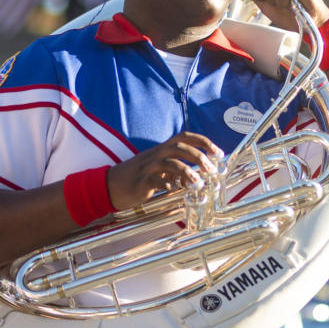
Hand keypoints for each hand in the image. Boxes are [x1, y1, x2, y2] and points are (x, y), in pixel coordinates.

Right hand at [107, 132, 222, 207]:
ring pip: (169, 163)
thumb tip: (198, 174)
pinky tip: (175, 190)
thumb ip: (176, 168)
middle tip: (212, 169)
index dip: (203, 141)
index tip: (218, 152)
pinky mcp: (140, 182)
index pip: (184, 137)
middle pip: (179, 148)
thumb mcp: (158, 167)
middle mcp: (155, 154)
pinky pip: (156, 181)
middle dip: (199, 156)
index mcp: (161, 149)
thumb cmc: (138, 176)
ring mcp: (147, 167)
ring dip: (187, 172)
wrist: (110, 185)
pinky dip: (168, 185)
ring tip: (198, 183)